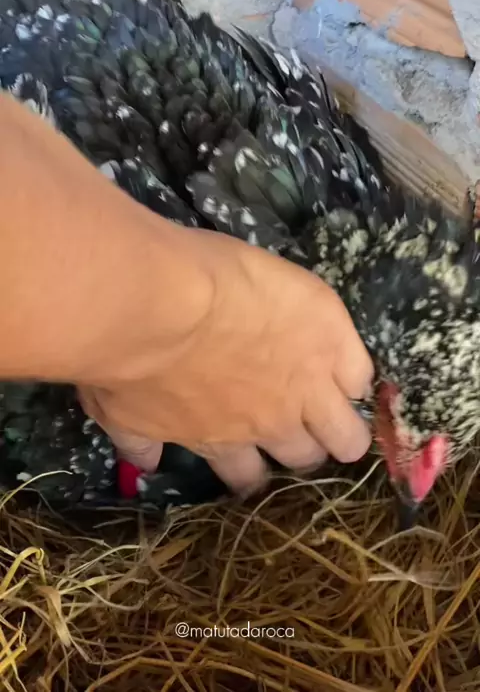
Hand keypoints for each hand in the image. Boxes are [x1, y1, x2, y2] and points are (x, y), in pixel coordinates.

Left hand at [81, 229, 372, 495]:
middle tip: (300, 424)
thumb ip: (140, 437)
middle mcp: (271, 421)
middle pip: (306, 455)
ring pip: (347, 429)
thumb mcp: (118, 408)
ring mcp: (308, 381)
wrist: (161, 303)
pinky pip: (361, 373)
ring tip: (339, 407)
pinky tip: (341, 359)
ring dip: (342, 423)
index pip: (249, 473)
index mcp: (221, 438)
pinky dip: (352, 371)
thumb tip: (148, 461)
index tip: (252, 459)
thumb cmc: (128, 355)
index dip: (253, 470)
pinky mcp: (331, 335)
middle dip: (303, 446)